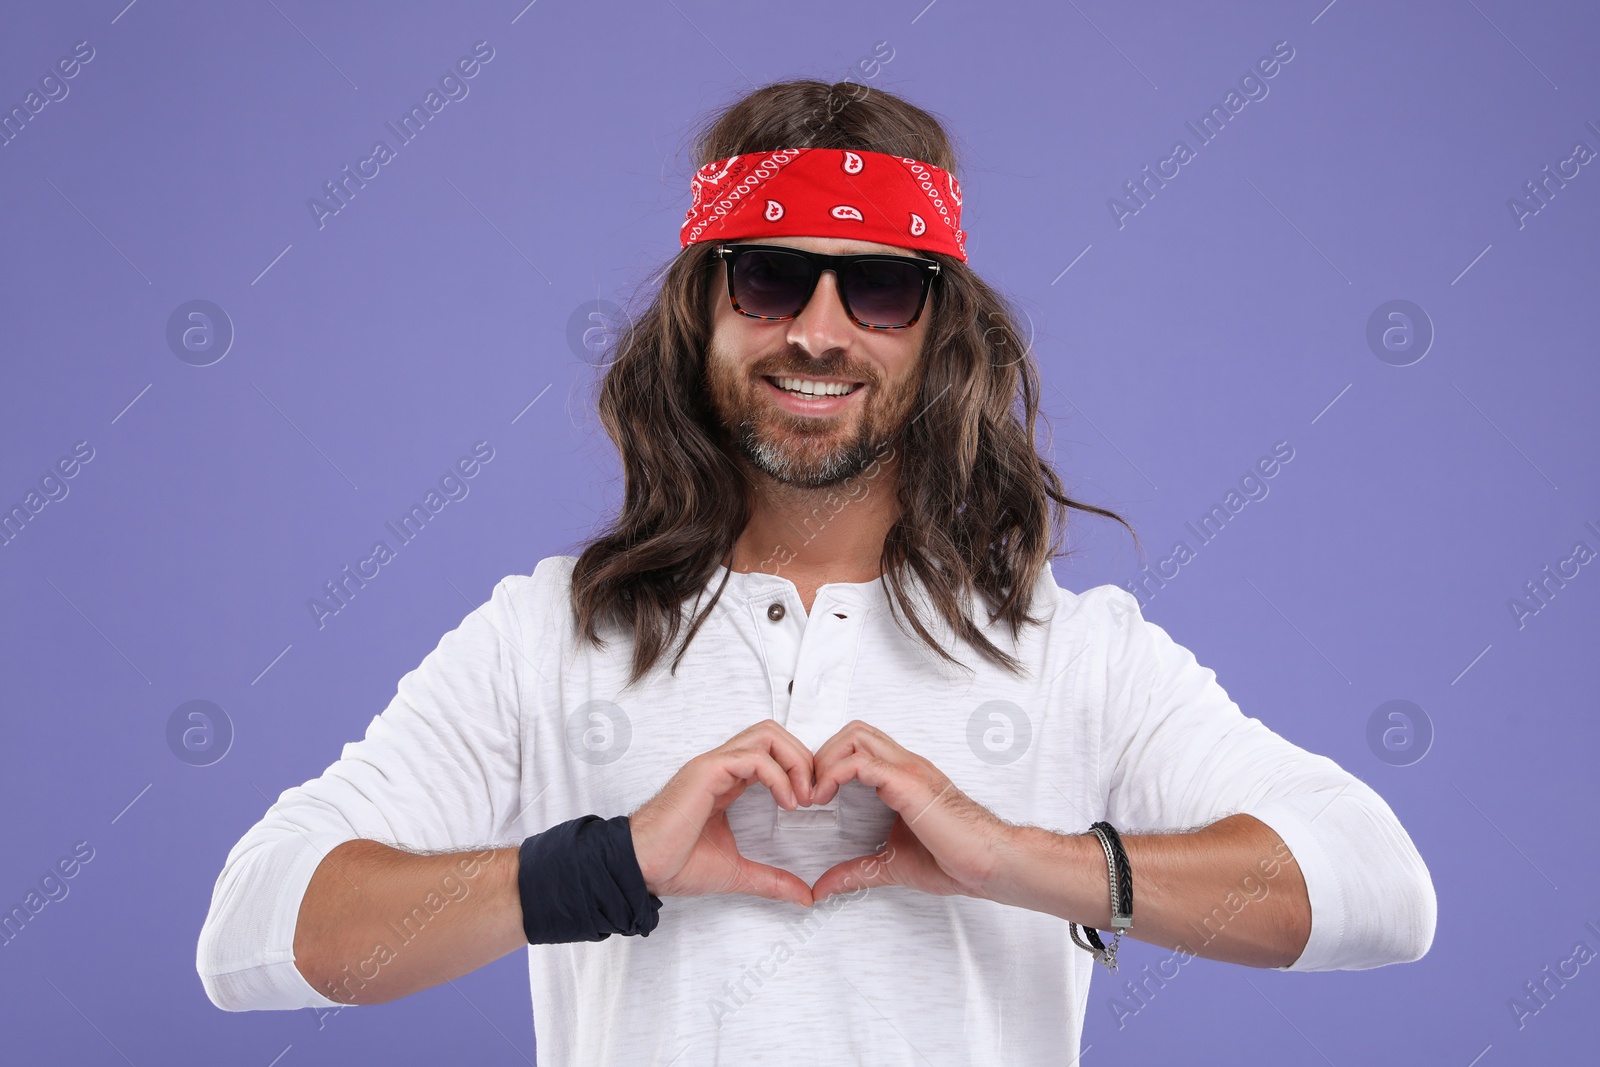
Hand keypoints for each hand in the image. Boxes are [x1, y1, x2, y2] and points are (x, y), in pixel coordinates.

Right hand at [628, 720, 816, 907]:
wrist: (643, 867)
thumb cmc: (676, 864)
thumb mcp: (737, 872)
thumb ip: (771, 879)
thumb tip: (804, 896)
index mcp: (728, 781)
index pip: (772, 752)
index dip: (799, 769)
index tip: (813, 802)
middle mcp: (722, 766)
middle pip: (773, 733)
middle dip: (803, 757)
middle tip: (815, 795)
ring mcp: (714, 765)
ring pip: (766, 735)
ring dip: (795, 761)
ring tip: (804, 797)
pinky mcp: (707, 771)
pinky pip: (753, 757)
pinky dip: (779, 775)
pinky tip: (787, 802)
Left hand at [808, 720, 1013, 904]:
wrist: (988, 864)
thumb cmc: (953, 860)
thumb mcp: (891, 865)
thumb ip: (857, 872)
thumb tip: (823, 888)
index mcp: (902, 777)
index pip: (859, 745)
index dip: (829, 763)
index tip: (813, 798)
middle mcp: (904, 765)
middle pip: (853, 731)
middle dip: (822, 755)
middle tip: (810, 791)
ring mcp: (907, 770)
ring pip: (854, 736)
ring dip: (825, 760)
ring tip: (814, 796)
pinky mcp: (907, 783)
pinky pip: (860, 763)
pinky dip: (833, 775)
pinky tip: (824, 799)